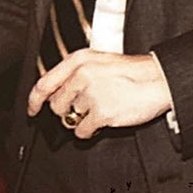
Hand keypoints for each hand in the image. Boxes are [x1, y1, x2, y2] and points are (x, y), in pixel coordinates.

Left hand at [26, 50, 172, 139]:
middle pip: (56, 105)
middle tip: (84, 109)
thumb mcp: (99, 62)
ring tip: (100, 110)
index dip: (34, 100)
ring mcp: (91, 93)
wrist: (160, 79)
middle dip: (66, 112)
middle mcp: (81, 75)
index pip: (44, 83)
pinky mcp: (102, 112)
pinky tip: (102, 122)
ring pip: (70, 119)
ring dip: (81, 120)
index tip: (32, 111)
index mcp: (78, 60)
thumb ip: (75, 74)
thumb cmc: (133, 72)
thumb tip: (57, 94)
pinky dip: (89, 132)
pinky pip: (82, 131)